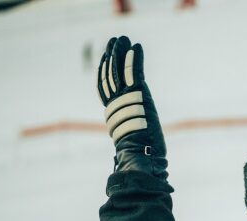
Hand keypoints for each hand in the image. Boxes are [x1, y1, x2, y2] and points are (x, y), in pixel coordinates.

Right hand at [97, 36, 166, 173]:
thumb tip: (124, 138)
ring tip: (122, 38)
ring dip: (120, 52)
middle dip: (111, 56)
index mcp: (112, 112)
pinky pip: (135, 73)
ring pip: (119, 70)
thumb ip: (126, 131)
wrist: (142, 155)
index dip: (104, 70)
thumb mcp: (130, 138)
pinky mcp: (139, 95)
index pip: (104, 87)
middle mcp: (116, 103)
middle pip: (110, 74)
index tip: (105, 57)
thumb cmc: (139, 153)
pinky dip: (135, 58)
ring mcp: (126, 98)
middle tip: (113, 41)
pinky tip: (136, 47)